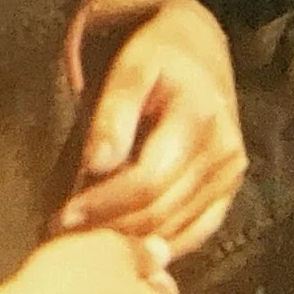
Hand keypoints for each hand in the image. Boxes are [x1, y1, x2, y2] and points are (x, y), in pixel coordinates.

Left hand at [62, 0, 245, 259]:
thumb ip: (113, 113)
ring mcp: (230, 175)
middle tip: (65, 235)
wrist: (197, 49)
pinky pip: (195, 233)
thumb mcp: (130, 67)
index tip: (63, 217)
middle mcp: (223, 152)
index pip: (149, 180)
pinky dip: (158, 244)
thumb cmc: (155, 56)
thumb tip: (96, 164)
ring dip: (130, 242)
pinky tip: (125, 244)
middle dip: (111, 228)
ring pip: (177, 229)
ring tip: (87, 240)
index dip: (104, 203)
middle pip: (162, 210)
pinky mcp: (228, 191)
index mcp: (199, 116)